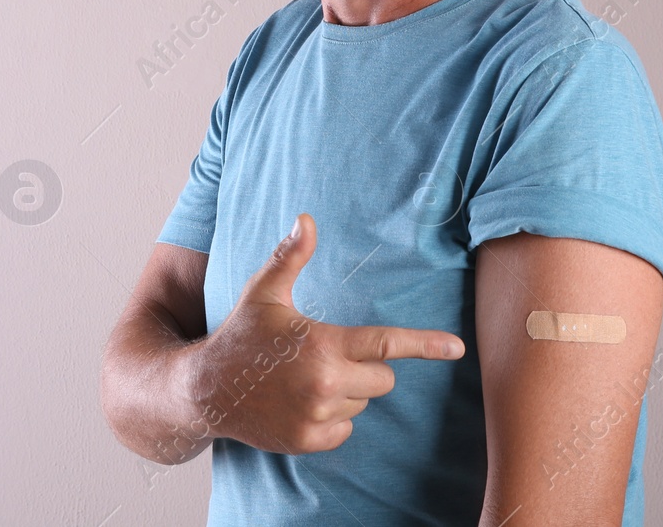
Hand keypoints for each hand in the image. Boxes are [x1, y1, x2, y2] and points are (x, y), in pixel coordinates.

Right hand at [189, 213, 464, 454]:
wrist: (205, 391)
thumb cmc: (239, 334)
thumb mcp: (263, 292)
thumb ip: (290, 257)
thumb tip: (307, 219)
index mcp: (322, 345)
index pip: (385, 344)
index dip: (426, 344)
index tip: (457, 348)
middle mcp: (324, 384)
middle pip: (382, 378)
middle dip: (367, 366)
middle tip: (328, 354)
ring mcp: (316, 417)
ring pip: (362, 405)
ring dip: (347, 392)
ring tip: (306, 378)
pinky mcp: (306, 442)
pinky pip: (345, 431)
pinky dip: (333, 419)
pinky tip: (302, 402)